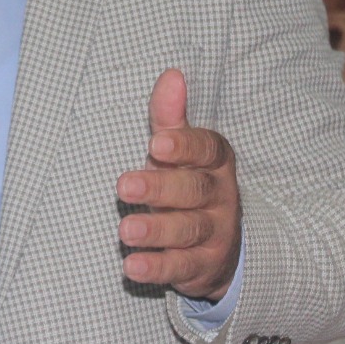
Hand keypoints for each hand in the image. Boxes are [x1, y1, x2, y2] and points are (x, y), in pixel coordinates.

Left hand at [117, 68, 241, 301]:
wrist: (220, 243)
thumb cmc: (187, 183)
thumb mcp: (180, 150)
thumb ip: (171, 117)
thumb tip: (171, 74)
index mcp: (216, 161)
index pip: (207, 149)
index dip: (183, 147)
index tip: (155, 145)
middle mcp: (221, 196)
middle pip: (194, 190)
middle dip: (160, 188)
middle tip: (123, 185)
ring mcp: (215, 233)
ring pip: (188, 231)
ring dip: (156, 230)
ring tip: (126, 230)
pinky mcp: (203, 266)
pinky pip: (181, 268)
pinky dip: (157, 268)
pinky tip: (132, 267)